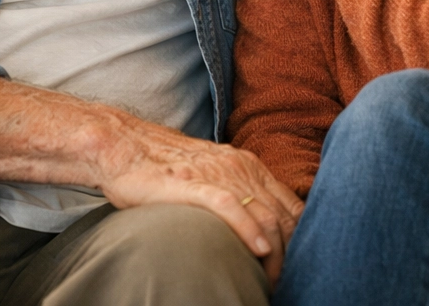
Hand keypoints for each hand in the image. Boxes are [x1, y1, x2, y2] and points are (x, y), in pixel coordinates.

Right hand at [97, 115, 303, 286]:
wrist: (128, 146)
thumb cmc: (170, 166)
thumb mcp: (215, 175)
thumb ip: (240, 194)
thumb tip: (262, 231)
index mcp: (249, 166)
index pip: (291, 206)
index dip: (300, 239)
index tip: (296, 266)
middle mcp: (240, 168)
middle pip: (282, 216)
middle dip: (289, 255)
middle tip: (281, 283)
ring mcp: (217, 174)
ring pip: (263, 214)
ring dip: (274, 255)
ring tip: (270, 282)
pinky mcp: (192, 183)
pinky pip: (229, 205)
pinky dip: (248, 229)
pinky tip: (257, 250)